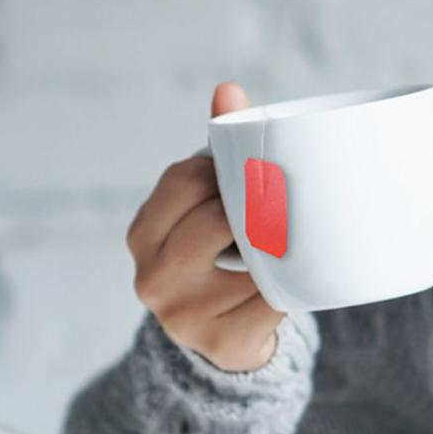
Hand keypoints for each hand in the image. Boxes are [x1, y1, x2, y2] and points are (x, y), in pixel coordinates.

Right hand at [126, 80, 285, 372]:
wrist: (225, 338)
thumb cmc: (218, 253)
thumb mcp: (206, 205)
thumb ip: (218, 152)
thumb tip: (228, 89)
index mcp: (142, 234)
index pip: (187, 179)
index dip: (226, 170)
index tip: (249, 174)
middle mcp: (151, 277)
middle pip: (219, 217)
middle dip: (255, 209)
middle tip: (277, 210)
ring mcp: (183, 316)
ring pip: (254, 259)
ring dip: (279, 250)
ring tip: (283, 248)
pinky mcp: (222, 344)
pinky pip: (274, 299)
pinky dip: (290, 286)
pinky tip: (288, 282)